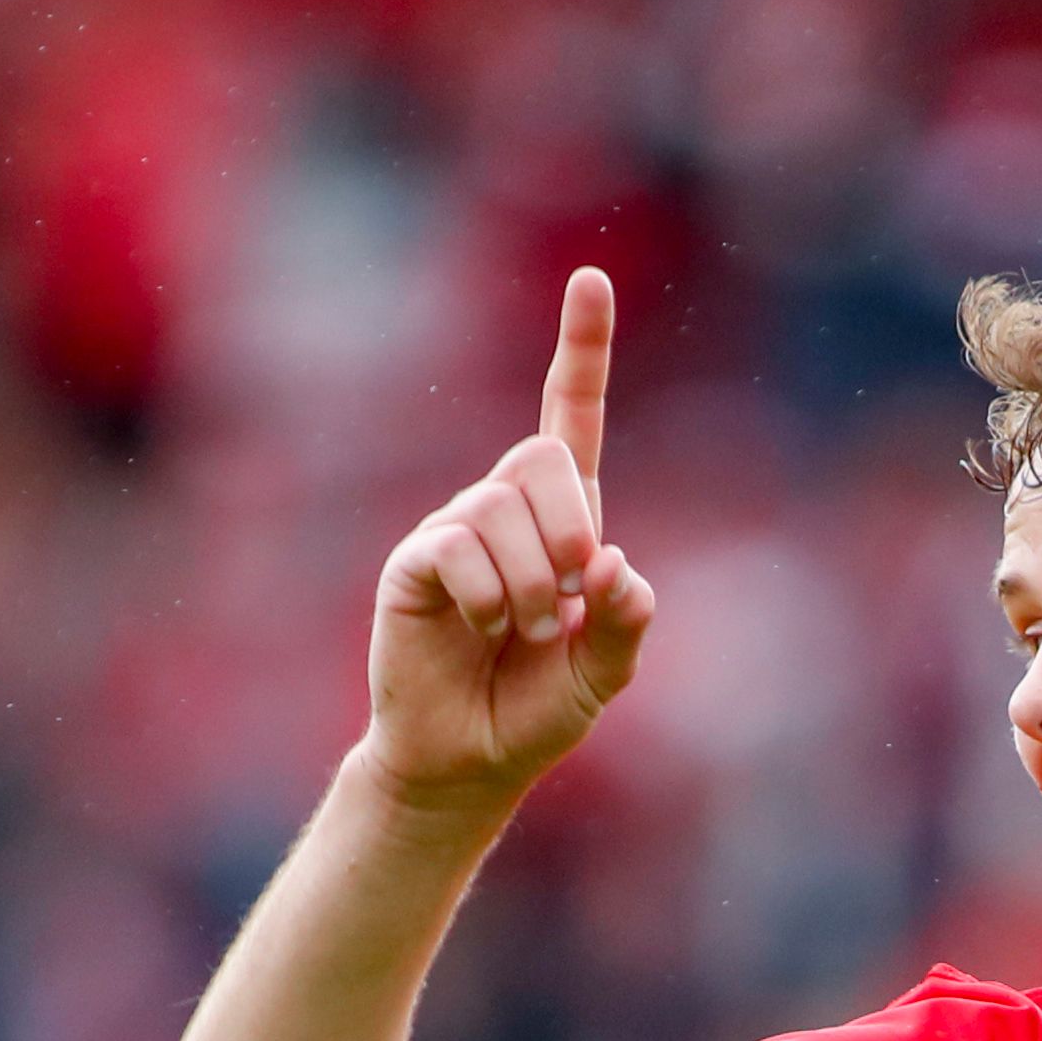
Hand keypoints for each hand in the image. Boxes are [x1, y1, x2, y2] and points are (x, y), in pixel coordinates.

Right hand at [361, 269, 658, 814]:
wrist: (470, 761)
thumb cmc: (535, 709)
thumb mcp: (604, 672)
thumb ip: (627, 621)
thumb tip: (616, 566)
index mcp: (559, 519)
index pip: (569, 415)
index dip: (581, 349)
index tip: (589, 278)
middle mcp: (502, 509)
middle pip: (542, 457)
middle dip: (570, 526)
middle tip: (574, 593)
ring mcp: (453, 531)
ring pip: (501, 509)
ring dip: (533, 584)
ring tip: (526, 631)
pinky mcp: (413, 563)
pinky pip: (455, 546)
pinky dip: (487, 595)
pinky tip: (483, 628)